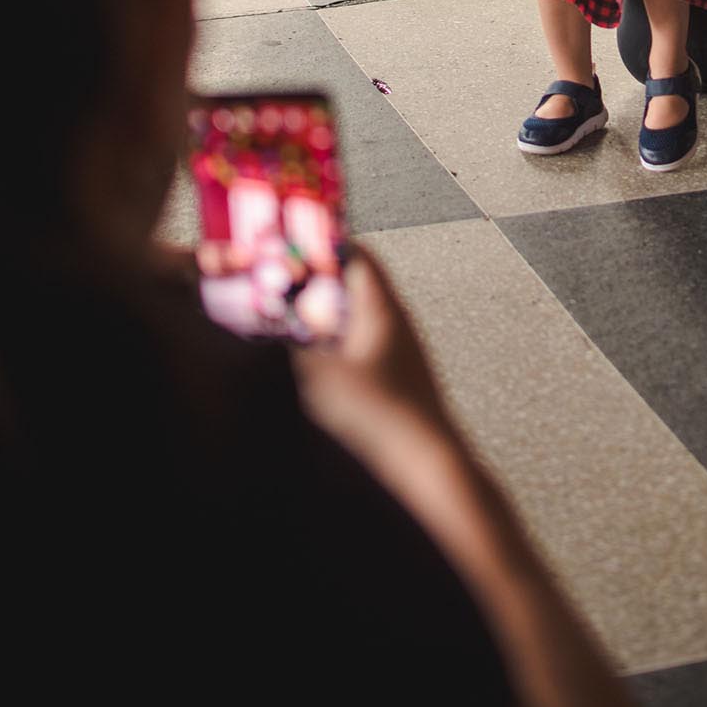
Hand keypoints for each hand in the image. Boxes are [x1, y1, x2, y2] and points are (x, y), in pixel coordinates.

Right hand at [295, 244, 453, 462]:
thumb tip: (281, 330)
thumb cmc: (384, 416)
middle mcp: (396, 320)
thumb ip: (296, 347)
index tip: (297, 246)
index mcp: (381, 308)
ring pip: (360, 314)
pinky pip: (365, 342)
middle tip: (289, 285)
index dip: (327, 245)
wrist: (426, 460)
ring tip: (299, 324)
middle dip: (322, 281)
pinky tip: (322, 364)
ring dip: (330, 313)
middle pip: (358, 283)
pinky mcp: (399, 374)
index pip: (358, 256)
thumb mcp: (322, 376)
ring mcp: (401, 347)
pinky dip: (340, 341)